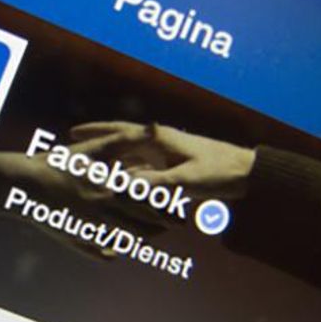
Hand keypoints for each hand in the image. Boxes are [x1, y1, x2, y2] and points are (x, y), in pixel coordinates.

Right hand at [69, 122, 255, 199]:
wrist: (249, 174)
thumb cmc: (220, 172)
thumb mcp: (186, 180)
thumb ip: (157, 185)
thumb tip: (129, 189)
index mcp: (160, 139)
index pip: (120, 132)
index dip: (95, 133)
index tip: (73, 134)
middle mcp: (160, 143)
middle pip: (120, 141)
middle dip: (97, 143)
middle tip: (71, 147)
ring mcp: (166, 154)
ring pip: (131, 156)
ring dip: (111, 160)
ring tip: (88, 166)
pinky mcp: (174, 167)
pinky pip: (143, 169)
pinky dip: (128, 174)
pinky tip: (118, 184)